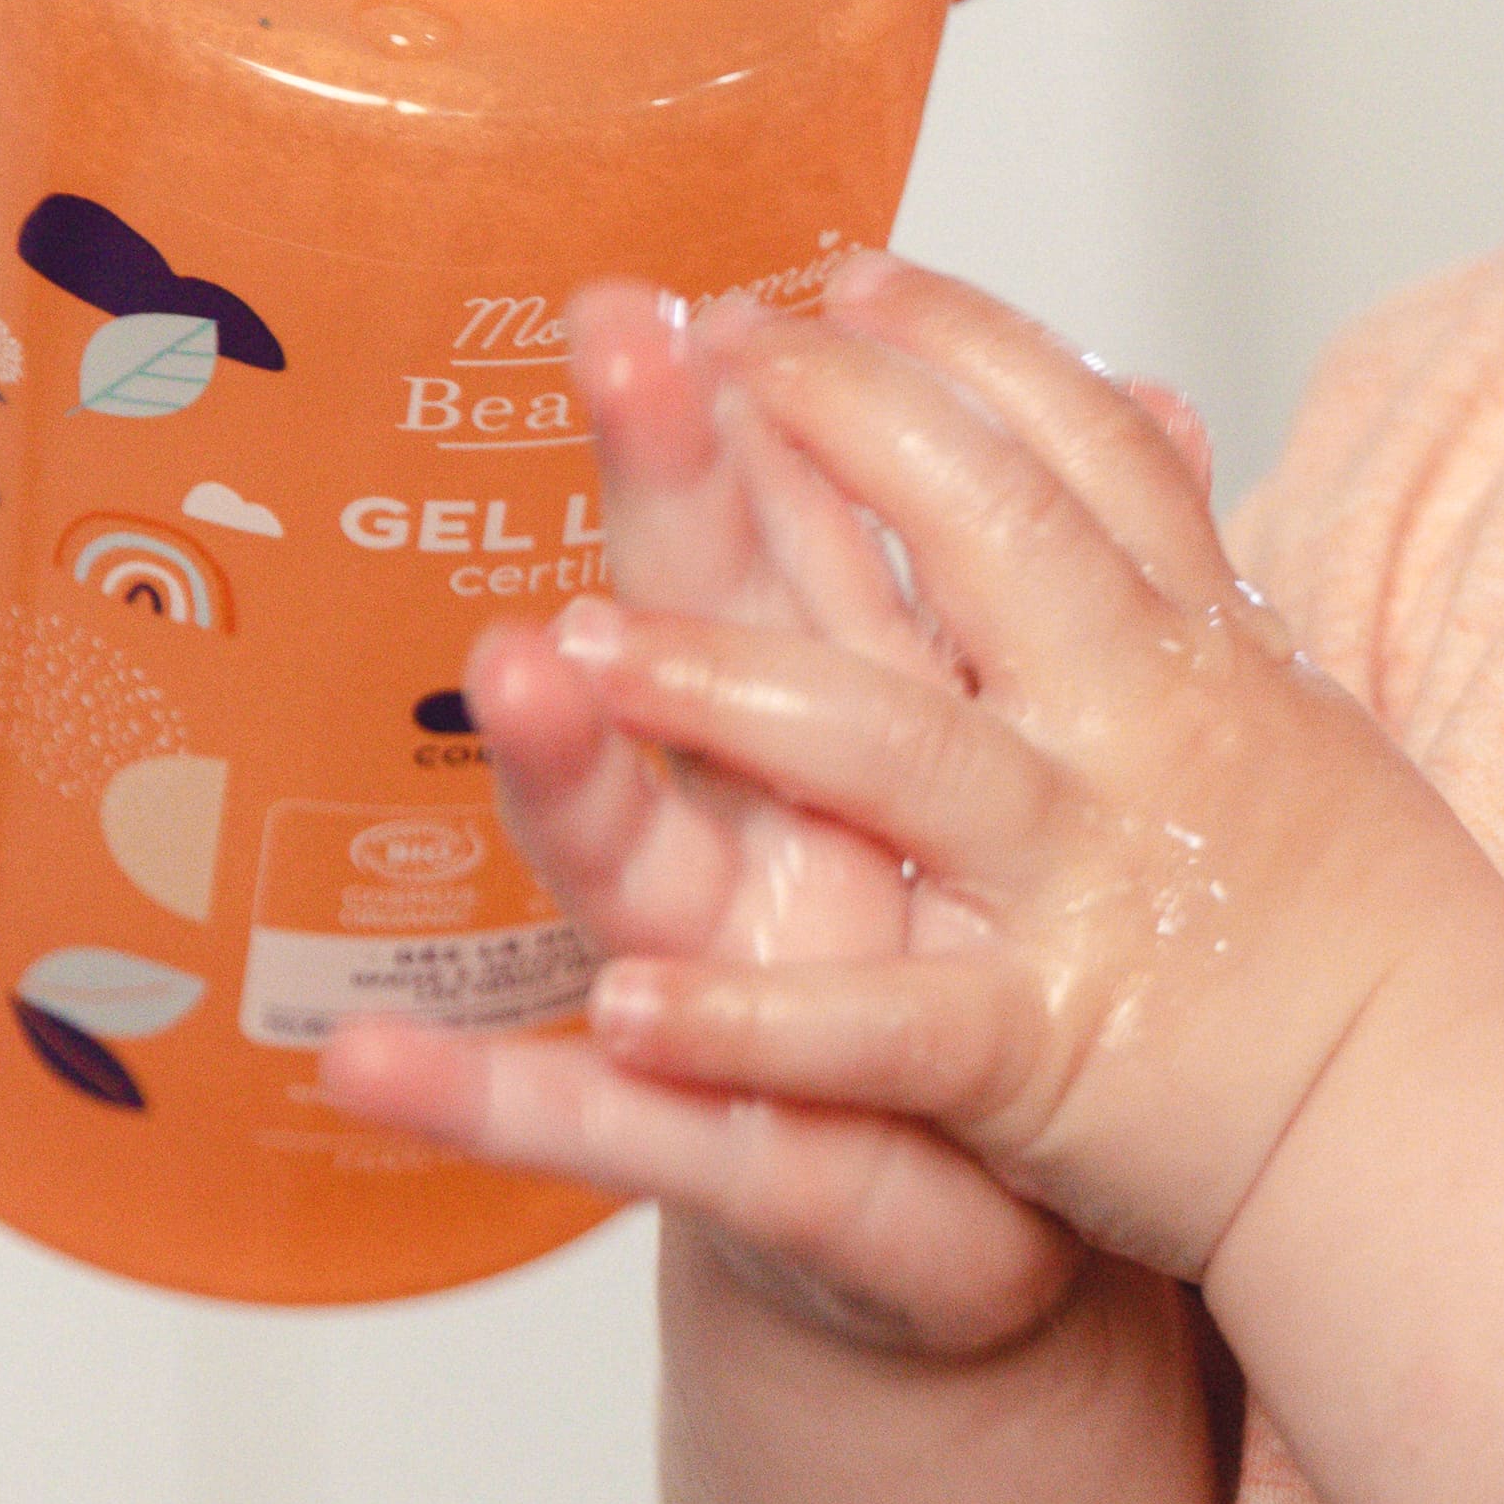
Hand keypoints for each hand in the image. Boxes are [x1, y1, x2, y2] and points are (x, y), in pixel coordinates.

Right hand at [321, 286, 1083, 1357]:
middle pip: (693, 635)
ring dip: (561, 756)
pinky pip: (610, 1132)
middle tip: (609, 348)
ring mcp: (729, 987)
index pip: (793, 535)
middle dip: (651, 492)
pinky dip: (490, 1103)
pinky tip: (367, 1068)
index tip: (698, 271)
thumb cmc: (988, 980)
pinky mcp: (742, 1154)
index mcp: (851, 731)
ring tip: (504, 662)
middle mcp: (760, 833)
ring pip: (627, 854)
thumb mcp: (1035, 771)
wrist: (1004, 1232)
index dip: (753, 408)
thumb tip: (1136, 401)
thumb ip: (1042, 595)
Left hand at [545, 259, 1503, 1285]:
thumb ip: (1200, 575)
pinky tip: (622, 1011)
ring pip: (888, 749)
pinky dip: (754, 1024)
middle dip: (830, 428)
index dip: (959, 349)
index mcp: (1197, 659)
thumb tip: (1159, 418)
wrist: (1459, 1131)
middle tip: (695, 352)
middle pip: (981, 531)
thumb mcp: (1307, 717)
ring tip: (569, 648)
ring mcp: (1088, 883)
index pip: (1078, 450)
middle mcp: (1140, 738)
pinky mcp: (1046, 1047)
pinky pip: (882, 1025)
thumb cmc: (1380, 942)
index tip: (846, 276)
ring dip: (719, 690)